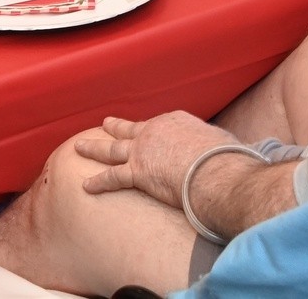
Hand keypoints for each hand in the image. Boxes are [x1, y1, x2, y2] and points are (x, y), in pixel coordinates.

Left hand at [76, 112, 232, 209]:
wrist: (213, 169)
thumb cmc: (224, 158)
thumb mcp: (222, 142)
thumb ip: (216, 147)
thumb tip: (228, 155)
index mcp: (176, 121)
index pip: (160, 126)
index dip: (153, 131)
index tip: (150, 133)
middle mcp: (154, 131)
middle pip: (130, 129)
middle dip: (115, 127)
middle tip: (105, 123)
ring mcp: (142, 150)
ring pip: (112, 148)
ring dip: (94, 148)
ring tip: (79, 146)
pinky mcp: (136, 172)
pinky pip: (112, 177)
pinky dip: (98, 182)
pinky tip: (86, 186)